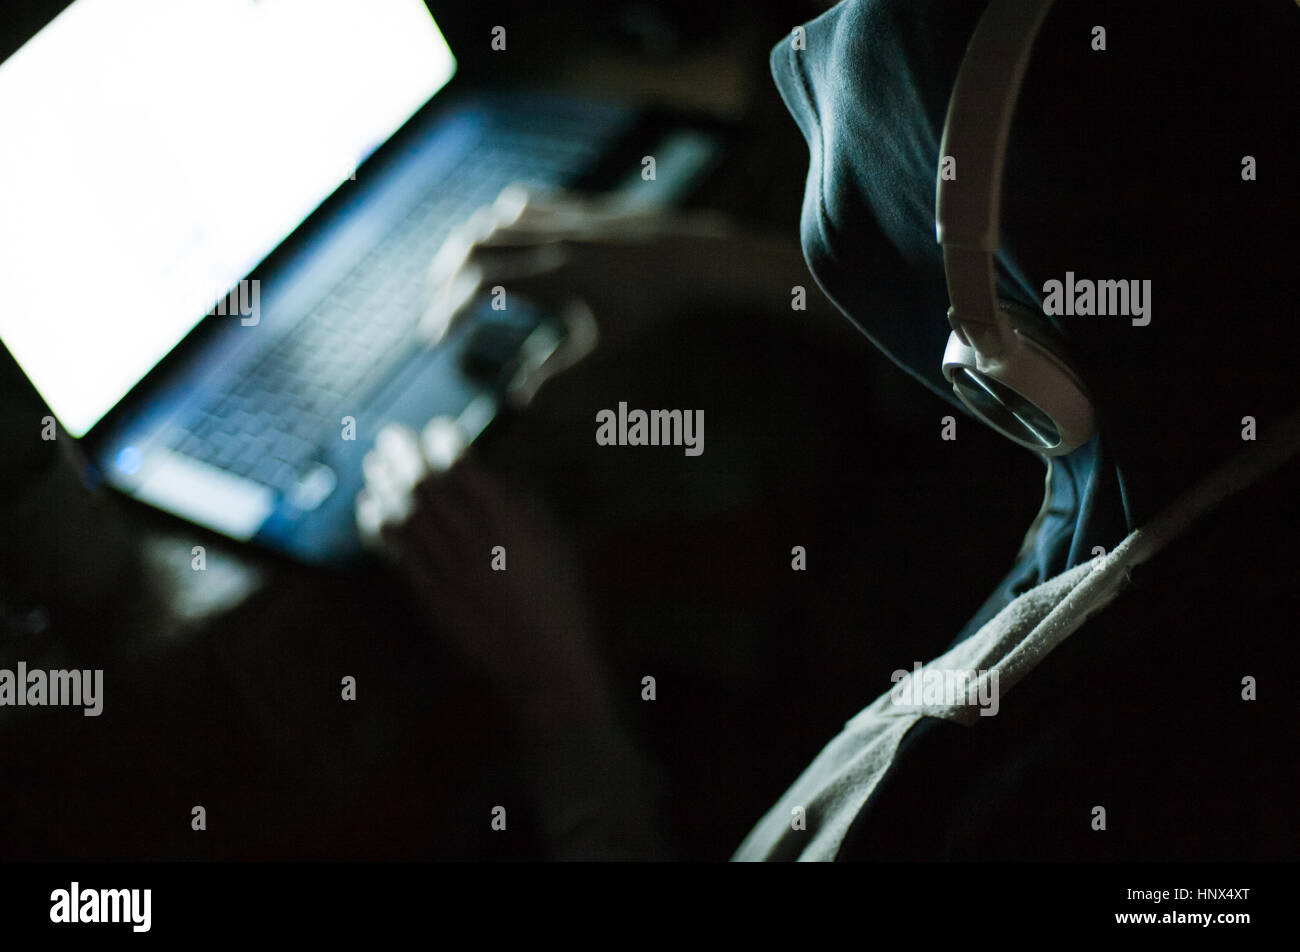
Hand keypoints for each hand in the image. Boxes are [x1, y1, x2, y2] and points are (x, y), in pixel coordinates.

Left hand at [356, 418, 610, 723]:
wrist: (545, 666)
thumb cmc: (560, 605)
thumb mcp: (558, 549)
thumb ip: (531, 513)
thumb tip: (505, 485)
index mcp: (511, 527)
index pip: (467, 473)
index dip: (446, 444)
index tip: (437, 427)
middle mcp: (475, 545)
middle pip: (428, 489)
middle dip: (406, 456)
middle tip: (391, 435)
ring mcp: (450, 573)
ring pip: (407, 518)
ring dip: (386, 485)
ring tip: (374, 463)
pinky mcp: (433, 598)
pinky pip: (398, 555)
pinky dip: (379, 527)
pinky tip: (369, 508)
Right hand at [419, 184, 742, 348]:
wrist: (689, 256)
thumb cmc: (650, 309)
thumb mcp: (607, 348)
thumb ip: (562, 375)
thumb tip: (522, 400)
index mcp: (552, 278)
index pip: (478, 288)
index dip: (448, 312)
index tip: (434, 339)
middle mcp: (549, 242)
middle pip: (471, 250)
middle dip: (444, 282)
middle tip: (436, 313)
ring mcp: (560, 220)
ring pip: (491, 223)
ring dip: (464, 250)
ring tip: (452, 279)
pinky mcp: (574, 208)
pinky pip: (521, 206)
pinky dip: (498, 223)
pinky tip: (496, 243)